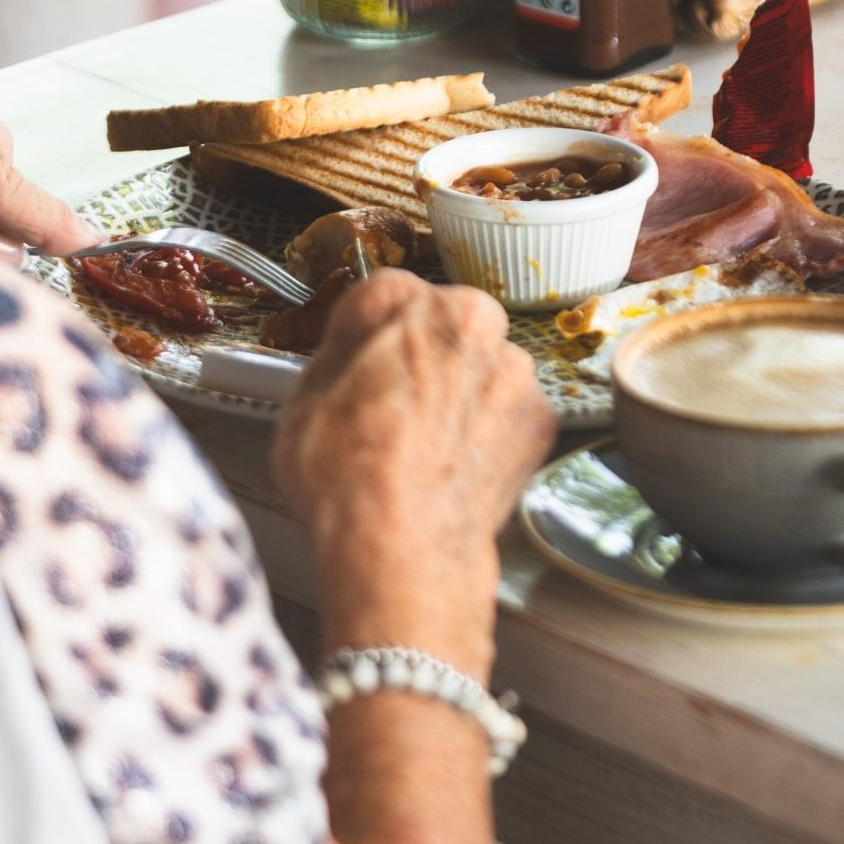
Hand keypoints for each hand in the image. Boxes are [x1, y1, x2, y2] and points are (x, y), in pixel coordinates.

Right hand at [272, 269, 554, 677]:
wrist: (402, 546)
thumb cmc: (345, 476)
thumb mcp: (303, 399)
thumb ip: (339, 357)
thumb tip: (352, 356)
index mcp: (398, 298)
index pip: (383, 296)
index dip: (369, 337)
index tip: (364, 362)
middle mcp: (465, 317)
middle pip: (445, 322)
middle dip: (427, 355)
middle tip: (398, 406)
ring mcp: (511, 366)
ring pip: (484, 365)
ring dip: (465, 391)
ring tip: (429, 445)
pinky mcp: (540, 415)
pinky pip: (511, 410)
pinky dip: (493, 430)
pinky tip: (458, 463)